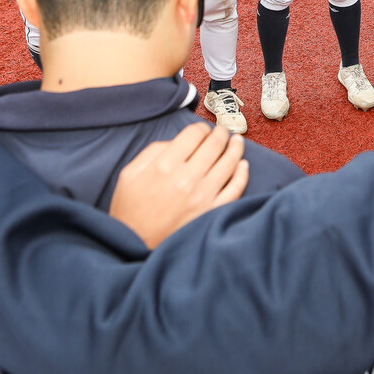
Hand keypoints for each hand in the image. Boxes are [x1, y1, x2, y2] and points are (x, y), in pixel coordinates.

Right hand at [109, 122, 248, 248]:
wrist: (134, 246)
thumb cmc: (130, 211)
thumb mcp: (130, 174)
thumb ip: (153, 152)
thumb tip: (178, 142)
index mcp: (164, 166)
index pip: (194, 134)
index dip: (200, 127)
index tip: (202, 130)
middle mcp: (186, 179)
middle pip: (214, 145)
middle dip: (220, 133)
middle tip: (222, 131)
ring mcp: (202, 197)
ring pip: (229, 163)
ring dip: (236, 147)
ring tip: (237, 141)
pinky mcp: (212, 212)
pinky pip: (235, 189)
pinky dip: (242, 174)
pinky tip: (243, 165)